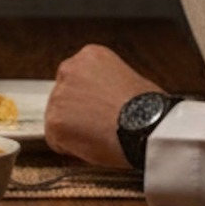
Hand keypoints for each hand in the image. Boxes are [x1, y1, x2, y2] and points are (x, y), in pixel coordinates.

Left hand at [44, 44, 155, 169]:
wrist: (148, 127)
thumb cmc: (150, 109)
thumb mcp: (132, 79)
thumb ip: (109, 84)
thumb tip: (108, 99)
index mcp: (89, 56)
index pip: (78, 79)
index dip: (90, 100)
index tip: (102, 111)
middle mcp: (69, 69)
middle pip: (64, 97)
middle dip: (78, 113)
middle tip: (101, 126)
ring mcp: (58, 96)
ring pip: (59, 119)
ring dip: (75, 131)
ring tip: (102, 137)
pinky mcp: (54, 122)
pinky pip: (57, 141)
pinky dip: (72, 149)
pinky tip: (94, 145)